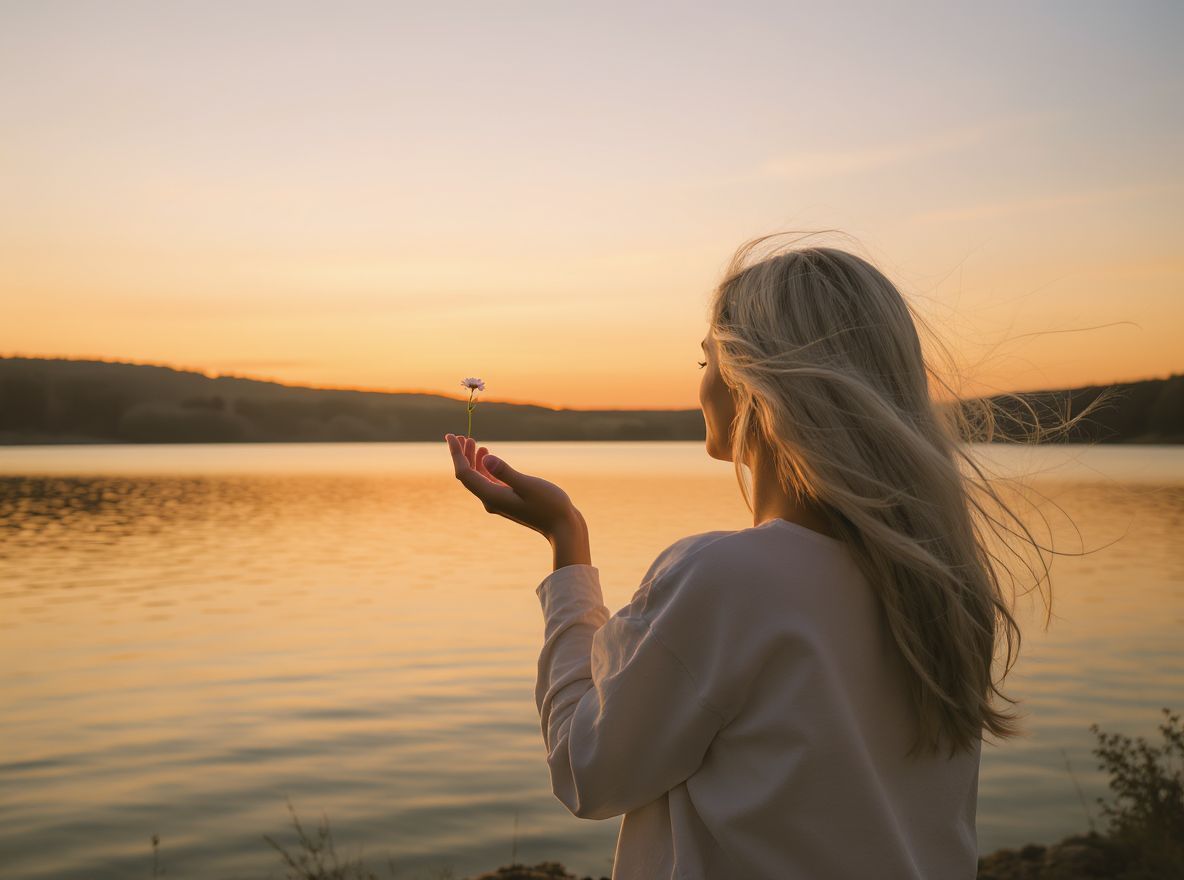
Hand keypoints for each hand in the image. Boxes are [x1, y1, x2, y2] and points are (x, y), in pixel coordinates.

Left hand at [444, 433, 583, 540]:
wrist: (564, 528)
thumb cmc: (550, 506)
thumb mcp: (529, 485)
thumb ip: (506, 472)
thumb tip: (485, 457)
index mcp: (491, 497)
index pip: (465, 473)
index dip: (455, 454)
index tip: (450, 436)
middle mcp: (491, 500)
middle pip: (468, 476)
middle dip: (461, 455)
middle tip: (459, 435)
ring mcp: (499, 501)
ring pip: (477, 478)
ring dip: (472, 460)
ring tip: (472, 442)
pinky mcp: (507, 500)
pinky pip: (488, 481)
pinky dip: (484, 467)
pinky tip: (487, 455)